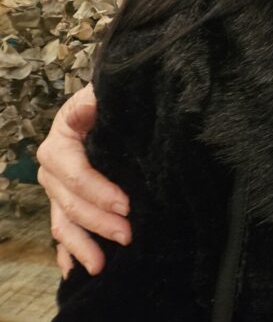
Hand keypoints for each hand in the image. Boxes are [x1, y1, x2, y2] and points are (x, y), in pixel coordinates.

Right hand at [36, 84, 131, 276]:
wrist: (108, 108)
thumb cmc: (107, 102)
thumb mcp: (101, 95)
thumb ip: (95, 101)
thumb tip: (91, 104)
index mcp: (58, 145)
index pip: (76, 174)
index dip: (99, 192)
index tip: (127, 205)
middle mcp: (52, 171)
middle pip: (70, 204)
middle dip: (98, 223)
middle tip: (128, 235)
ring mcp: (56, 190)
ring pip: (62, 224)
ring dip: (80, 246)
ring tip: (100, 265)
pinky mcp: (67, 203)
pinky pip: (63, 231)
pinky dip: (67, 252)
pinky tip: (75, 269)